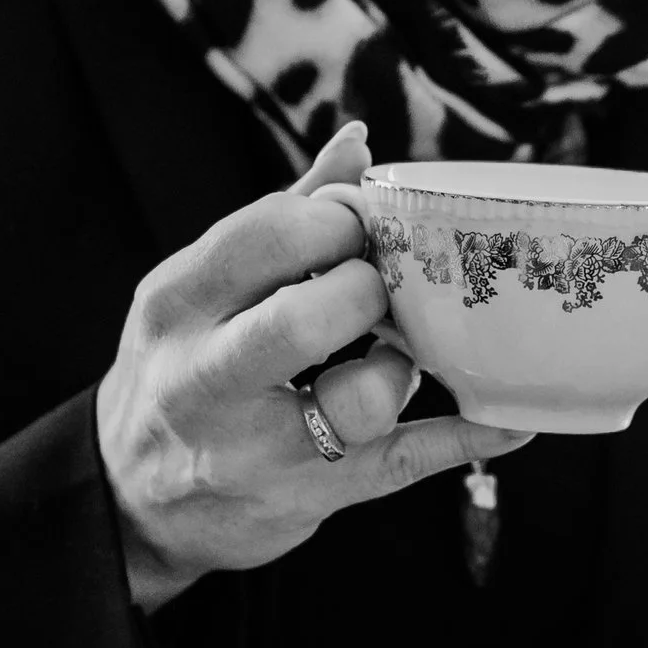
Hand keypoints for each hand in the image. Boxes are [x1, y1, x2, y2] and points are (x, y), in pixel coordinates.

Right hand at [96, 124, 531, 606]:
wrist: (137, 503)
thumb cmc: (185, 373)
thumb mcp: (202, 292)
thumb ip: (280, 221)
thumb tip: (358, 144)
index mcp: (177, 302)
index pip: (265, 235)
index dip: (335, 221)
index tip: (361, 230)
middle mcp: (203, 379)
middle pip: (302, 321)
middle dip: (365, 292)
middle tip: (379, 292)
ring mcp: (254, 450)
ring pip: (360, 402)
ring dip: (400, 368)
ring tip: (393, 361)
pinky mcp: (307, 498)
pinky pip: (405, 463)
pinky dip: (467, 437)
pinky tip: (511, 417)